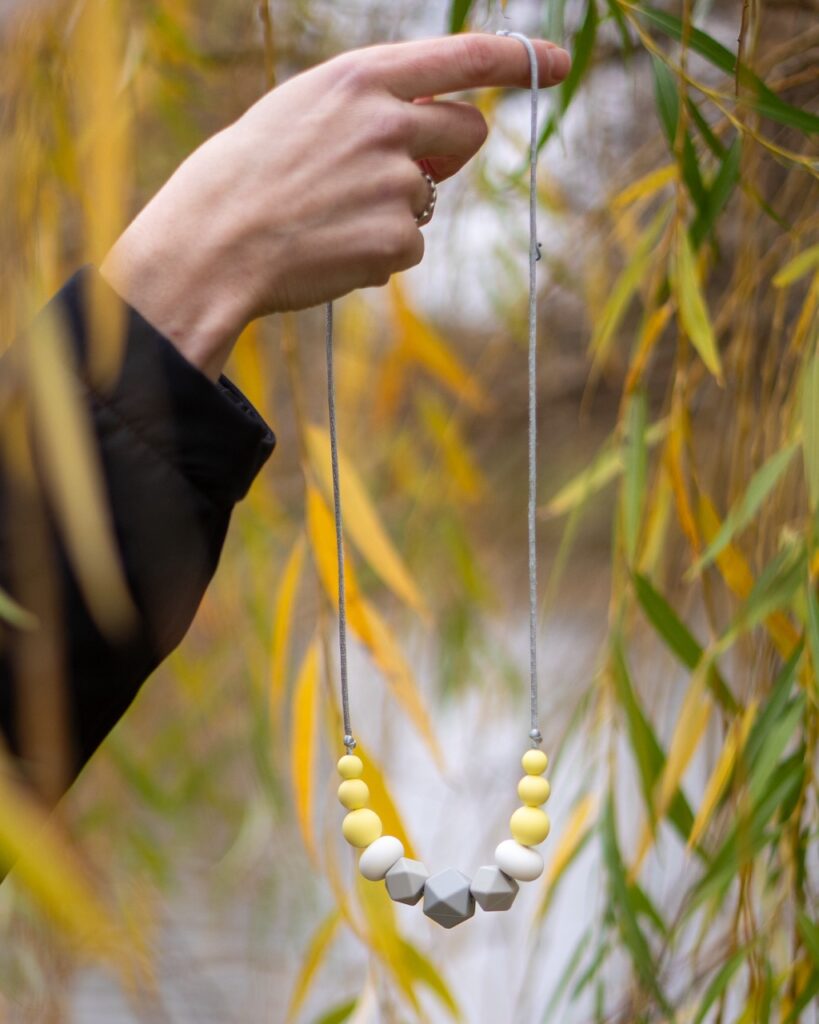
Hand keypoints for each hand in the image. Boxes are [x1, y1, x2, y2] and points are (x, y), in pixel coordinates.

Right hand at [101, 33, 569, 379]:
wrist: (212, 244)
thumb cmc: (249, 175)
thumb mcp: (303, 111)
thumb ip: (375, 108)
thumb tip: (449, 133)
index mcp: (361, 78)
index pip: (464, 56)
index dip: (519, 58)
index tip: (554, 64)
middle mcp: (388, 123)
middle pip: (468, 130)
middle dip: (446, 154)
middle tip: (392, 176)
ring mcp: (396, 184)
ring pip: (430, 198)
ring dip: (394, 211)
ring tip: (328, 219)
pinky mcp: (395, 240)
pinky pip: (409, 246)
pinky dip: (379, 253)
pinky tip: (331, 249)